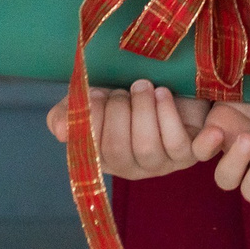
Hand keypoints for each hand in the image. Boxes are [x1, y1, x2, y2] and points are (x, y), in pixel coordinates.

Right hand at [45, 78, 223, 180]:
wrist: (173, 81)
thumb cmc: (128, 95)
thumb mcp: (92, 99)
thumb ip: (68, 113)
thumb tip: (61, 131)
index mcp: (104, 157)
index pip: (91, 152)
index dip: (92, 120)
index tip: (96, 93)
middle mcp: (131, 167)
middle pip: (117, 152)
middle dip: (118, 113)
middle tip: (123, 90)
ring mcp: (161, 164)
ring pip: (146, 148)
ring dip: (142, 110)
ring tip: (143, 86)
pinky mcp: (188, 155)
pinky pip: (176, 144)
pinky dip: (167, 114)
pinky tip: (162, 94)